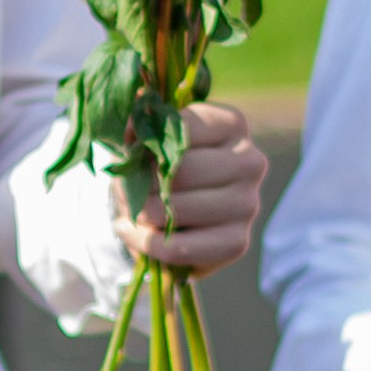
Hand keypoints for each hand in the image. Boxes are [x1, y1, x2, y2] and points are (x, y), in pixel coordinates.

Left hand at [116, 101, 268, 275]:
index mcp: (232, 124)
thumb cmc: (168, 163)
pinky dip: (145, 242)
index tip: (125, 150)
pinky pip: (178, 247)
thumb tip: (129, 123)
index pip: (180, 128)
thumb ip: (140, 124)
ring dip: (138, 212)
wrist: (183, 208)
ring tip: (126, 208)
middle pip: (179, 171)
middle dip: (138, 182)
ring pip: (175, 210)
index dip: (143, 141)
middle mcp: (250, 162)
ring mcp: (248, 204)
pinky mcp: (237, 242)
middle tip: (120, 187)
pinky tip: (129, 231)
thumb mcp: (153, 135)